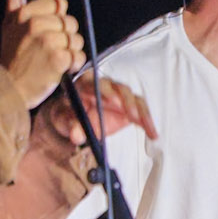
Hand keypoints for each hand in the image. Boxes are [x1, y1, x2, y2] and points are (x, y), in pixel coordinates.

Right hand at [0, 0, 84, 106]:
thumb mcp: (8, 26)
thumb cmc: (12, 57)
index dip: (59, 17)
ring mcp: (48, 42)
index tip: (52, 29)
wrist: (9, 87)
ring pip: (76, 39)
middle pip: (70, 22)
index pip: (58, 3)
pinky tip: (62, 68)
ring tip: (56, 59)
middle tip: (53, 48)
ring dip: (71, 51)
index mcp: (25, 14)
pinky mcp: (58, 59)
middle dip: (66, 36)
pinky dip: (74, 64)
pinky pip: (78, 56)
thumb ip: (14, 2)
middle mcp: (36, 25)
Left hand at [41, 74, 157, 146]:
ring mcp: (120, 97)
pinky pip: (141, 112)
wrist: (73, 120)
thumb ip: (70, 126)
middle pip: (120, 89)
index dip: (106, 90)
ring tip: (146, 126)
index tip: (111, 101)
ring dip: (141, 112)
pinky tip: (153, 134)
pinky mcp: (129, 108)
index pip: (98, 82)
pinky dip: (148, 123)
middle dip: (127, 102)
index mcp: (88, 84)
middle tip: (132, 115)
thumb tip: (77, 136)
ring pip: (134, 99)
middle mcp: (106, 87)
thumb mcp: (64, 120)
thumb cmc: (68, 114)